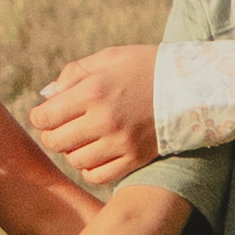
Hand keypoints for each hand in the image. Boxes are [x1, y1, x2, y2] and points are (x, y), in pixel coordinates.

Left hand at [24, 52, 162, 187]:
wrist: (194, 86)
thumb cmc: (147, 67)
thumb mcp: (110, 58)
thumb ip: (74, 73)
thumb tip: (47, 96)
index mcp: (93, 91)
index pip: (45, 117)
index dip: (41, 116)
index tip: (48, 114)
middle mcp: (104, 120)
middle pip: (55, 141)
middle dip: (53, 134)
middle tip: (65, 126)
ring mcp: (120, 143)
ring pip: (74, 160)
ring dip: (73, 150)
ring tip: (84, 138)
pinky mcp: (134, 159)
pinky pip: (96, 175)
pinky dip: (91, 167)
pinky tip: (98, 153)